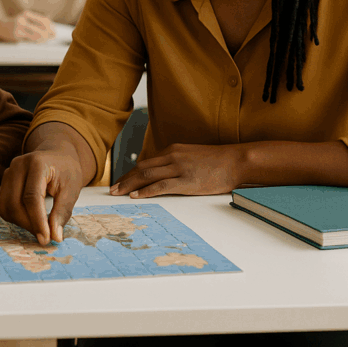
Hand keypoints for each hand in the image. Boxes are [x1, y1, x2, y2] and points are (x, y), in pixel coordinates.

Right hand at [0, 10, 54, 41]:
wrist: (0, 27)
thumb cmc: (16, 24)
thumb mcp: (26, 19)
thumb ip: (37, 23)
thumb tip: (51, 30)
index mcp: (27, 13)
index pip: (43, 20)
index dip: (51, 26)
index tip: (55, 31)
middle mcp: (23, 19)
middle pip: (42, 27)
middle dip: (49, 33)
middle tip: (53, 36)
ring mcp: (19, 27)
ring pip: (37, 34)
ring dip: (43, 38)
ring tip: (46, 39)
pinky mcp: (17, 35)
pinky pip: (30, 39)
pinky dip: (36, 41)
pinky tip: (38, 41)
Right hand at [0, 149, 83, 245]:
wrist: (57, 154)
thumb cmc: (66, 170)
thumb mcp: (72, 189)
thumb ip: (63, 212)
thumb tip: (55, 236)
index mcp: (37, 163)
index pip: (31, 197)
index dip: (37, 220)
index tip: (46, 238)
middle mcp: (18, 166)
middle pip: (14, 204)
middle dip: (29, 224)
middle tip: (45, 236)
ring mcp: (8, 172)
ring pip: (6, 207)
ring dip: (21, 223)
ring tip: (39, 227)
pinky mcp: (4, 182)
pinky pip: (4, 206)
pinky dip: (16, 218)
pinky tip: (31, 219)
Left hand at [109, 143, 245, 196]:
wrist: (236, 161)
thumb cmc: (217, 162)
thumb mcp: (192, 157)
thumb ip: (176, 162)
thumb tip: (163, 173)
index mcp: (173, 150)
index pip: (145, 162)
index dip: (130, 173)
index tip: (120, 181)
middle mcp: (172, 157)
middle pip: (141, 168)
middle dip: (124, 179)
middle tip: (111, 189)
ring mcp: (179, 168)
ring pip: (147, 175)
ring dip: (129, 185)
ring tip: (117, 193)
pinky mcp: (186, 181)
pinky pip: (161, 186)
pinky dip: (146, 191)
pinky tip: (135, 196)